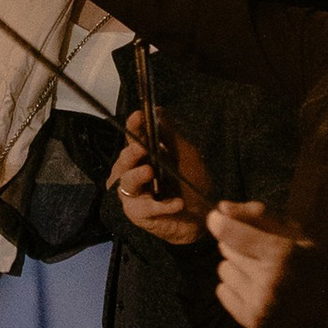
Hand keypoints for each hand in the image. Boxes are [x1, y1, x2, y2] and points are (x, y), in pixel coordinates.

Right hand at [110, 110, 211, 247]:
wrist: (203, 217)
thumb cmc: (192, 184)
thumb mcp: (185, 155)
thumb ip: (171, 136)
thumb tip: (158, 111)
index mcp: (144, 156)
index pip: (134, 138)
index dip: (133, 127)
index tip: (138, 116)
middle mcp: (134, 172)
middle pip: (124, 160)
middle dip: (130, 154)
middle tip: (141, 148)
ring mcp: (134, 194)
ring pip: (127, 182)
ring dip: (137, 176)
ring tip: (150, 171)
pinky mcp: (138, 214)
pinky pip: (144, 208)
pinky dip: (160, 205)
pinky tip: (177, 203)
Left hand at [208, 202, 327, 327]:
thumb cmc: (319, 271)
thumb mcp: (299, 238)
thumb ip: (260, 218)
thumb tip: (221, 208)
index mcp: (284, 254)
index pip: (230, 232)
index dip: (218, 222)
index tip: (216, 218)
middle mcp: (269, 280)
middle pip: (225, 248)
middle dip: (238, 246)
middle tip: (262, 254)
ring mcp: (260, 304)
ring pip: (222, 270)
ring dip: (237, 268)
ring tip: (262, 275)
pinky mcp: (252, 322)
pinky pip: (221, 292)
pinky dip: (234, 289)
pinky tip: (257, 291)